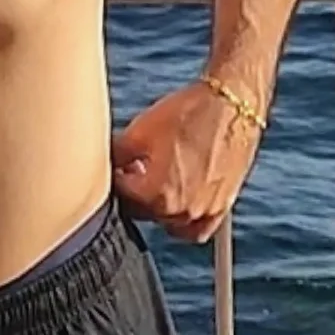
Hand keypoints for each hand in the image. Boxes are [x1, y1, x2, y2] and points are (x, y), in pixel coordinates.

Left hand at [111, 81, 262, 244]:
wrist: (232, 103)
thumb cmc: (188, 113)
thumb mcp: (140, 131)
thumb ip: (116, 156)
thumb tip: (103, 165)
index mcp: (156, 195)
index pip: (120, 198)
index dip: (115, 179)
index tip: (115, 167)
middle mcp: (181, 211)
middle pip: (143, 213)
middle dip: (135, 193)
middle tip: (135, 170)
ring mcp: (204, 212)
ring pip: (168, 224)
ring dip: (158, 208)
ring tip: (157, 181)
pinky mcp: (223, 207)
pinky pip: (198, 230)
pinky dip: (185, 223)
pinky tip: (178, 203)